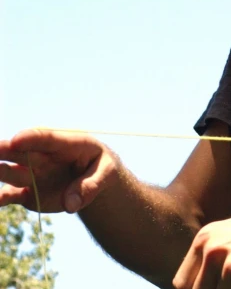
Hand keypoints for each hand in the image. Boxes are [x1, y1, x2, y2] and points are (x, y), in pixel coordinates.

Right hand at [0, 129, 117, 213]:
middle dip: (5, 149)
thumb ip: (90, 186)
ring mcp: (33, 174)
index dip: (32, 138)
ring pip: (11, 172)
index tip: (16, 140)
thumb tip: (71, 204)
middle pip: (22, 152)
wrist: (94, 179)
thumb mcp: (107, 174)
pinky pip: (11, 195)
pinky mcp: (27, 193)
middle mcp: (44, 157)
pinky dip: (2, 198)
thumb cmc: (101, 168)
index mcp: (67, 144)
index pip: (48, 139)